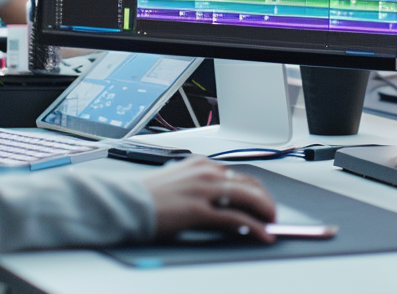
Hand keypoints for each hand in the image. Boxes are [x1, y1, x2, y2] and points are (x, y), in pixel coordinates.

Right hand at [142, 158, 275, 242]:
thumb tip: (219, 200)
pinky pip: (236, 219)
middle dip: (265, 200)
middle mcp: (205, 172)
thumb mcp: (178, 180)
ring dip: (265, 211)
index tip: (261, 200)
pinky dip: (254, 227)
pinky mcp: (199, 210)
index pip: (238, 174)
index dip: (255, 189)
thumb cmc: (146, 196)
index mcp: (200, 163)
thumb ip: (199, 184)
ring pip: (248, 198)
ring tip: (271, 223)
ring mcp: (203, 190)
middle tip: (271, 213)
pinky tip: (262, 234)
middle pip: (248, 184)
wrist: (125, 203)